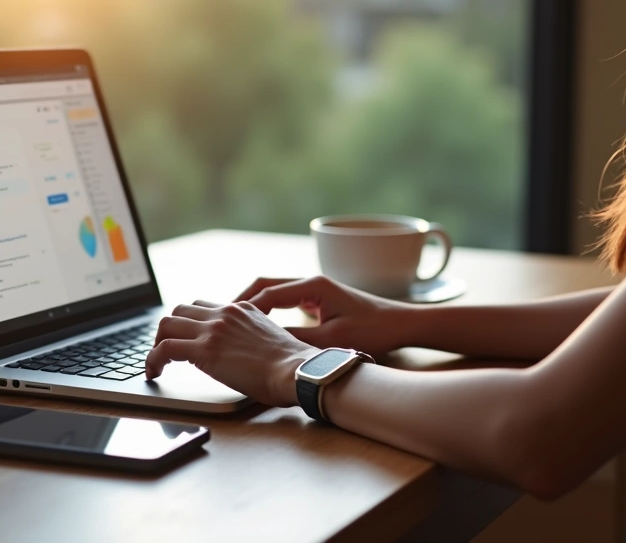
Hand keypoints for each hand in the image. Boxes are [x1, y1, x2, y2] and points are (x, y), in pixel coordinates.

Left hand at [146, 301, 319, 406]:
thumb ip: (251, 338)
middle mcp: (225, 313)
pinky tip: (154, 373)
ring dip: (156, 343)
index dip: (189, 324)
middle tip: (166, 351)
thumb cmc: (292, 366)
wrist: (297, 370)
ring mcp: (213, 329)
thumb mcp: (270, 339)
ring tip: (156, 364)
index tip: (185, 341)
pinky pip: (164, 349)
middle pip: (180, 310)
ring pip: (167, 324)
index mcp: (242, 309)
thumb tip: (243, 355)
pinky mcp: (204, 350)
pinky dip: (152, 360)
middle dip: (169, 330)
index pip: (203, 307)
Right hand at [236, 276, 420, 357]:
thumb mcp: (332, 341)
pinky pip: (285, 299)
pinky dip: (269, 310)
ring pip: (274, 290)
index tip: (229, 326)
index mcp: (313, 285)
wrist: (402, 324)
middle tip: (223, 321)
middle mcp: (311, 281)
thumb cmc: (373, 331)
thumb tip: (265, 344)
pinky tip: (260, 328)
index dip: (246, 309)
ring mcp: (314, 288)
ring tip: (235, 325)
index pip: (268, 292)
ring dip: (255, 304)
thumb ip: (298, 340)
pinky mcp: (318, 298)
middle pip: (265, 284)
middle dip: (243, 301)